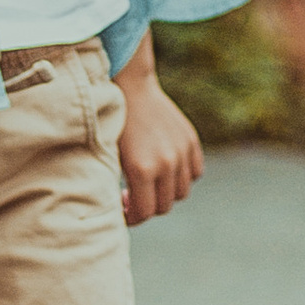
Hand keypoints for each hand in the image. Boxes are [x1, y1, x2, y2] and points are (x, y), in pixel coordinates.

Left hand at [115, 40, 202, 225]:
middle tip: (133, 198)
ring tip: (149, 183)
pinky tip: (165, 168)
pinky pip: (194, 172)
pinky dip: (182, 176)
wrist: (130, 86)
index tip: (123, 212)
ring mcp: (181, 152)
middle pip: (164, 206)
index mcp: (142, 169)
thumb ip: (118, 185)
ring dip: (166, 193)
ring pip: (181, 192)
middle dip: (147, 207)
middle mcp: (166, 163)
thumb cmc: (111, 122)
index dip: (132, 217)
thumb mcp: (109, 156)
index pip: (145, 212)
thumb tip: (121, 210)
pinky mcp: (191, 141)